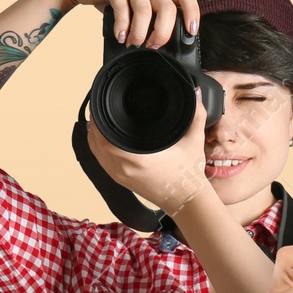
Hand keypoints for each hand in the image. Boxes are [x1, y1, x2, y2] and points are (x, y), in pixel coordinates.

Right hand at [57, 0, 199, 47]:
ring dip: (140, 32)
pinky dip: (122, 26)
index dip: (192, 12)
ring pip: (145, 9)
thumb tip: (160, 45)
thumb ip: (151, 18)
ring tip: (134, 43)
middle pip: (167, 7)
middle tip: (154, 46)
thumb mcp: (138, 4)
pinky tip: (120, 36)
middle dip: (163, 32)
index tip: (191, 32)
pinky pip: (122, 7)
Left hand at [87, 95, 210, 215]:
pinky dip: (98, 147)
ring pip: (96, 151)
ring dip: (95, 135)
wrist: (186, 199)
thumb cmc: (189, 173)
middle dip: (96, 123)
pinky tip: (102, 137)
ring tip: (99, 118)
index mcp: (138, 158)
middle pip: (96, 142)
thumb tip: (196, 93)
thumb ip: (197, 115)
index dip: (100, 120)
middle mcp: (124, 168)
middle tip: (100, 106)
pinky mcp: (120, 180)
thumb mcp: (195, 141)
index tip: (102, 105)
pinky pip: (100, 160)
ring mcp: (119, 175)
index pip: (106, 137)